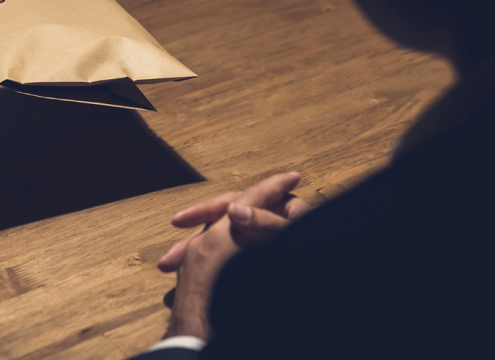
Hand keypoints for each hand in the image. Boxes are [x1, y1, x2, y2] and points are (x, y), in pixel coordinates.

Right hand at [159, 172, 311, 339]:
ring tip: (174, 279)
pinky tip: (189, 286)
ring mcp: (262, 243)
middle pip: (224, 226)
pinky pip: (229, 263)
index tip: (178, 220)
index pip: (235, 201)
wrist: (326, 294)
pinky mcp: (255, 261)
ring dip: (197, 261)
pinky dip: (209, 273)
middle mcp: (269, 223)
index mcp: (280, 209)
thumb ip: (264, 224)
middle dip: (193, 244)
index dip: (205, 210)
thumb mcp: (285, 238)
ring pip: (223, 247)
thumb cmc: (308, 252)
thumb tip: (236, 209)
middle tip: (168, 260)